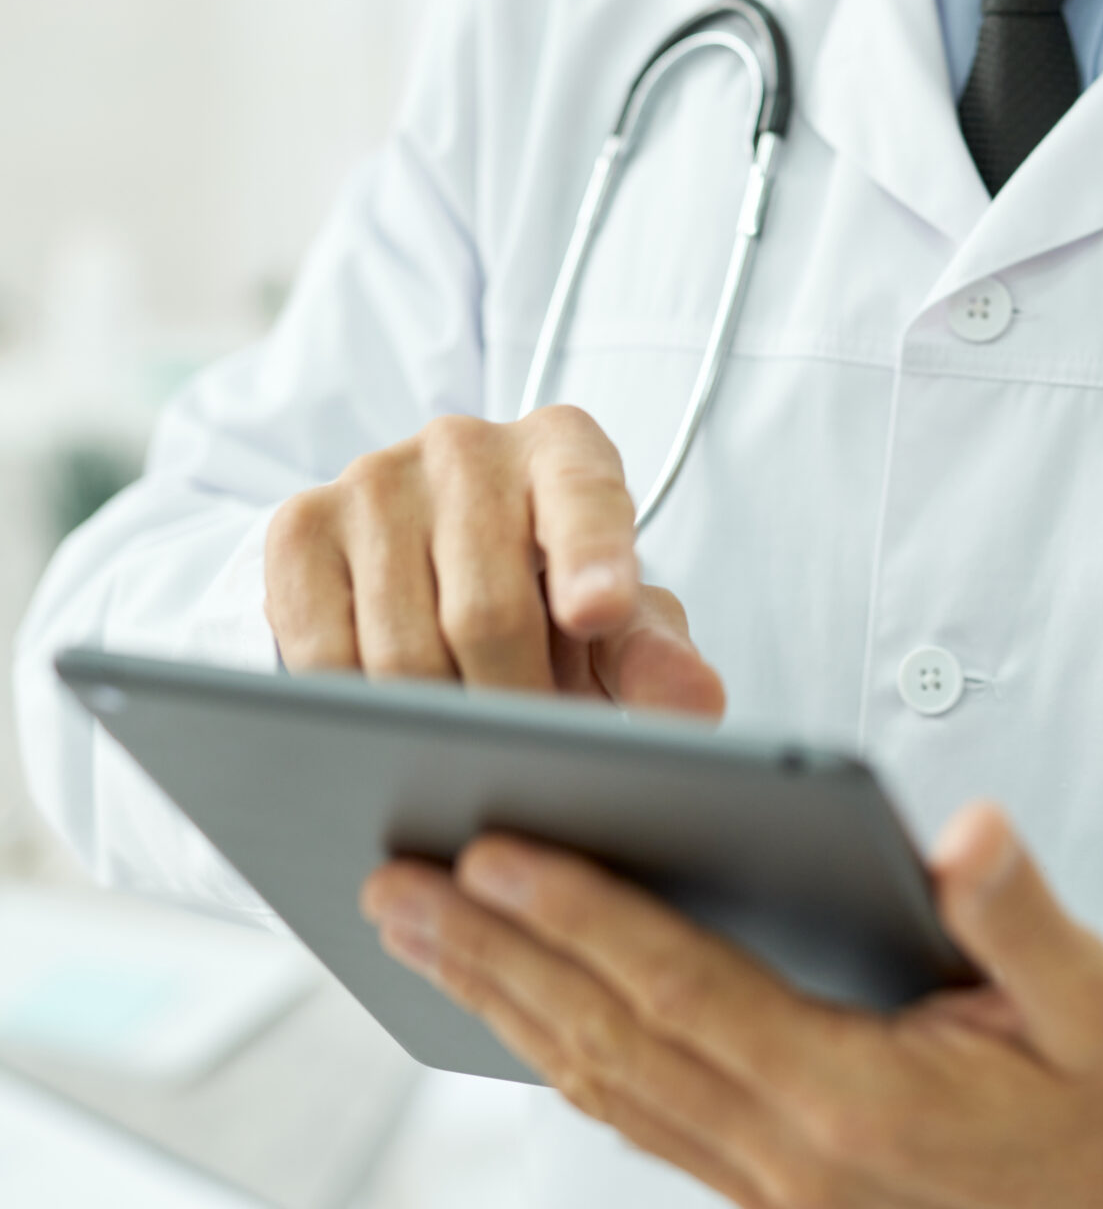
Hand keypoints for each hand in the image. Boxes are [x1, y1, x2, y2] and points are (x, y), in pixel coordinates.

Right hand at [264, 404, 723, 713]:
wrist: (426, 559)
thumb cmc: (545, 590)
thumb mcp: (613, 619)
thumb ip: (654, 655)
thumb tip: (697, 703)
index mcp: (564, 449)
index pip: (585, 500)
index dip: (595, 560)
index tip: (601, 613)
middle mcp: (467, 446)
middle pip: (488, 611)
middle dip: (513, 709)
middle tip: (526, 762)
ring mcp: (375, 479)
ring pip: (402, 649)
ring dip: (436, 724)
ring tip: (466, 753)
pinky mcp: (300, 526)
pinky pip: (321, 658)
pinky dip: (357, 715)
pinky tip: (386, 731)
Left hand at [361, 801, 1102, 1208]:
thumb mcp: (1092, 995)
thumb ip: (1018, 913)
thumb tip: (964, 831)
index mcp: (855, 1097)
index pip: (687, 991)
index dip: (584, 919)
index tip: (495, 853)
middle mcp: (788, 1150)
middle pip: (609, 1038)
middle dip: (493, 953)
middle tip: (395, 878)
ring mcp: (767, 1178)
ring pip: (601, 1082)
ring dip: (500, 1001)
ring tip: (415, 928)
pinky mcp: (765, 1182)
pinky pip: (633, 1114)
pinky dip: (555, 1054)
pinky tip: (506, 1004)